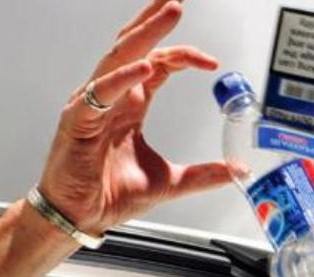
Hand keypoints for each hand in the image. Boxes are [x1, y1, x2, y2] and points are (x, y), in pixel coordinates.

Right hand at [38, 0, 232, 235]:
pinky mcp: (77, 121)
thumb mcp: (170, 182)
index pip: (158, 64)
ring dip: (144, 35)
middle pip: (135, 47)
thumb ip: (204, 174)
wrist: (81, 217)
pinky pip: (100, 92)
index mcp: (131, 105)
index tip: (212, 62)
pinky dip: (123, 78)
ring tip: (167, 15)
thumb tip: (236, 171)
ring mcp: (92, 105)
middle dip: (156, 21)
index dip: (184, 56)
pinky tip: (144, 67)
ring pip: (119, 58)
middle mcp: (111, 98)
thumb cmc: (109, 194)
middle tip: (177, 1)